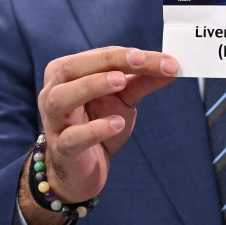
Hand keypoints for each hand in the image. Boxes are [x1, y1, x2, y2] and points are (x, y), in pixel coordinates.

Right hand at [20, 46, 177, 224]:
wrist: (82, 170)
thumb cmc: (97, 125)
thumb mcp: (123, 99)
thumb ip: (143, 81)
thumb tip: (173, 66)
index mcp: (66, 73)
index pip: (97, 57)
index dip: (126, 54)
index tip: (162, 58)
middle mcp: (53, 93)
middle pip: (72, 68)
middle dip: (106, 61)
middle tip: (139, 60)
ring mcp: (53, 122)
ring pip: (61, 98)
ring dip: (91, 86)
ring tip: (121, 82)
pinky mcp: (62, 150)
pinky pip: (72, 137)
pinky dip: (94, 129)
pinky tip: (117, 124)